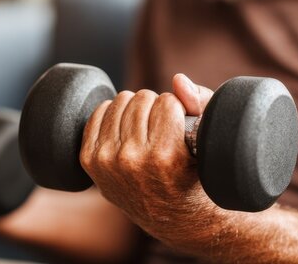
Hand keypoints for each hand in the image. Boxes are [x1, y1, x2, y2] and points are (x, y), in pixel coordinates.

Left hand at [80, 73, 215, 239]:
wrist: (173, 219)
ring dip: (135, 108)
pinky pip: (99, 112)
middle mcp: (131, 160)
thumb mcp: (208, 143)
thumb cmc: (196, 177)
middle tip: (163, 128)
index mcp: (164, 157)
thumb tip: (178, 79)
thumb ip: (200, 104)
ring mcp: (106, 161)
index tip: (180, 126)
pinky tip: (126, 128)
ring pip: (120, 101)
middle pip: (142, 98)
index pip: (168, 101)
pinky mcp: (89, 160)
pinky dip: (113, 113)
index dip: (178, 109)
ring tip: (146, 128)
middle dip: (156, 107)